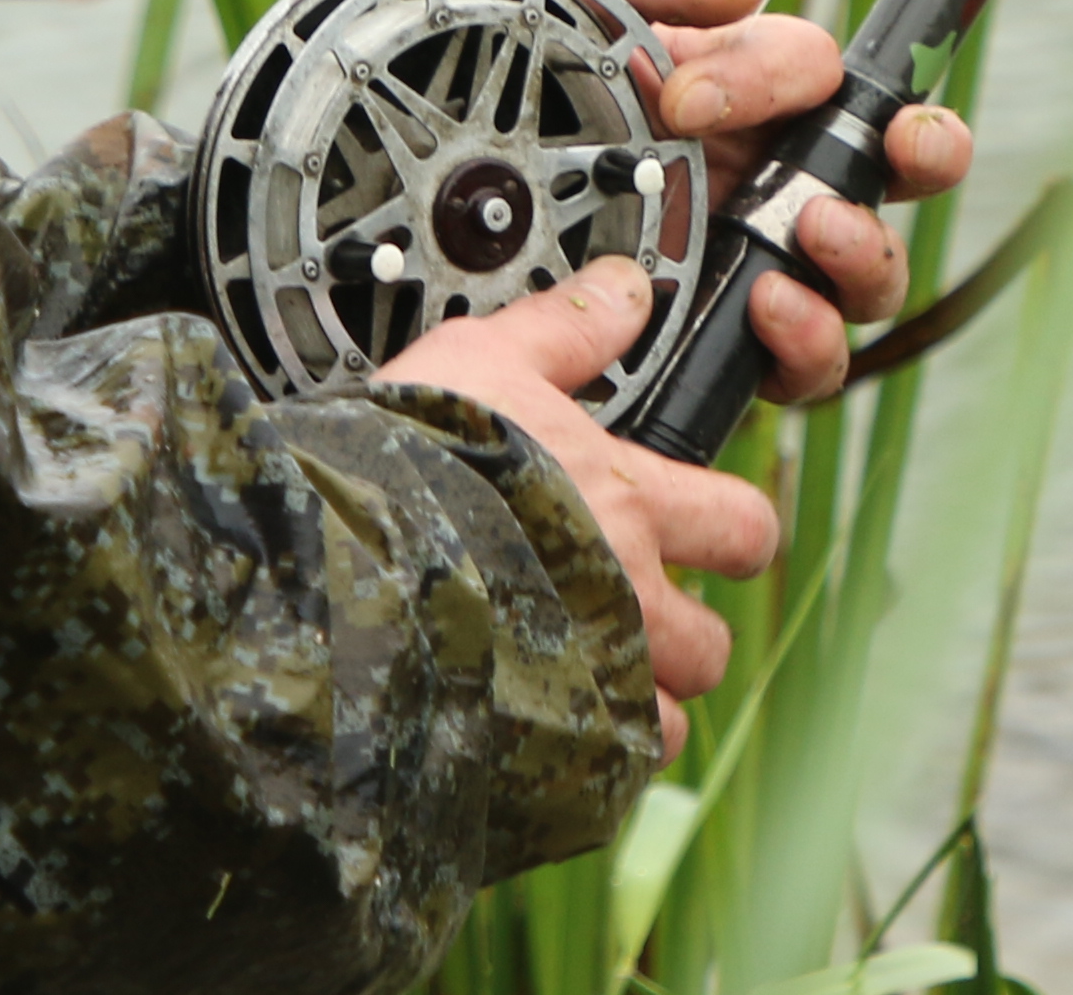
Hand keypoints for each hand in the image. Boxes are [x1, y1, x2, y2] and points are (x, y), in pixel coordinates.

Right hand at [383, 262, 775, 746]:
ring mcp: (588, 686)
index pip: (744, 526)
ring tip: (578, 685)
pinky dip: (575, 765)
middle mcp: (627, 602)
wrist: (328, 566)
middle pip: (711, 646)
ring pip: (661, 725)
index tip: (705, 529)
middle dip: (682, 638)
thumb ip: (564, 328)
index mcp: (629, 507)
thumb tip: (626, 290)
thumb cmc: (400, 464)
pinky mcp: (540, 754)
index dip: (729, 530)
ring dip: (633, 710)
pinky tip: (529, 732)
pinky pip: (593, 782)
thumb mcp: (482, 360)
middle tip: (630, 618)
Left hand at [546, 0, 973, 407]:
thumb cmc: (514, 83)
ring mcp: (751, 265)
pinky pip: (804, 364)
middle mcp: (770, 181)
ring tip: (811, 236)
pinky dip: (808, 342)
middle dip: (927, 150)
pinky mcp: (718, 344)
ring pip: (866, 275)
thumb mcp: (570, 6)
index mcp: (751, 96)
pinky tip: (767, 312)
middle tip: (899, 148)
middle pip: (895, 174)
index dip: (781, 77)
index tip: (683, 99)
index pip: (822, 76)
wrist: (430, 178)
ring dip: (865, 253)